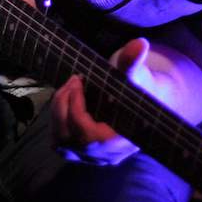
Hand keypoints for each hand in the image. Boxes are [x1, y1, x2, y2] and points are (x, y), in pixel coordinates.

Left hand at [51, 38, 149, 165]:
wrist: (143, 105)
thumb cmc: (139, 90)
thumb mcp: (136, 76)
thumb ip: (133, 62)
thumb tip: (140, 43)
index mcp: (119, 141)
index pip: (86, 134)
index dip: (75, 106)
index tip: (79, 80)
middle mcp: (103, 155)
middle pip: (68, 138)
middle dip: (64, 105)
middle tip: (73, 81)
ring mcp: (90, 157)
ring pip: (59, 142)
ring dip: (58, 113)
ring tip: (69, 89)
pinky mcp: (81, 153)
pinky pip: (59, 143)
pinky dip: (58, 122)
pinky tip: (68, 102)